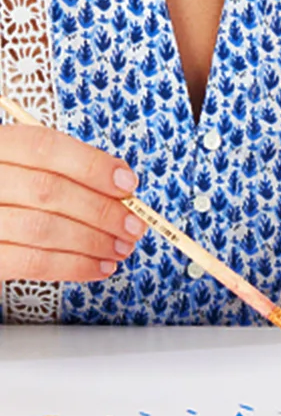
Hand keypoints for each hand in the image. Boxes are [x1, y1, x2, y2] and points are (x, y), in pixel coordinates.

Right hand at [0, 120, 144, 281]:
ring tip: (122, 248)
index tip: (128, 184)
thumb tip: (121, 187)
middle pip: (48, 191)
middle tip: (134, 225)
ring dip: (93, 242)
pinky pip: (31, 263)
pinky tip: (100, 267)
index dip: (92, 166)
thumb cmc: (11, 191)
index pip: (45, 148)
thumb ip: (64, 169)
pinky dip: (74, 266)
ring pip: (42, 229)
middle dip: (101, 210)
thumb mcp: (26, 167)